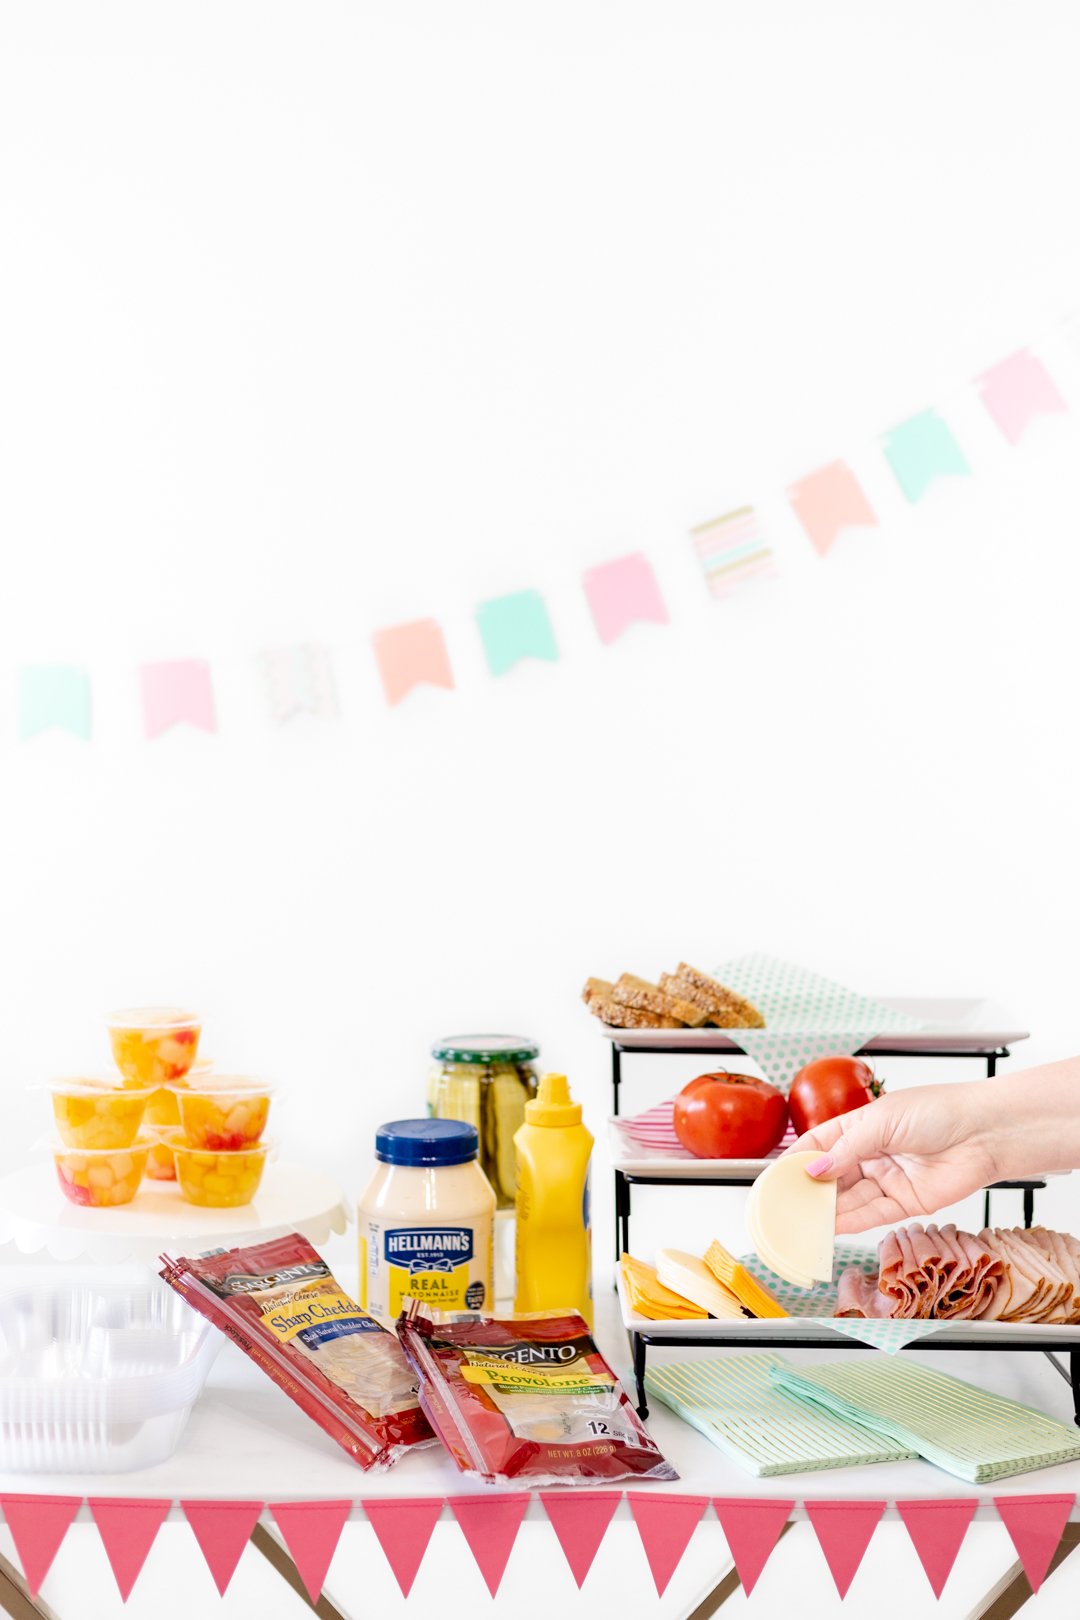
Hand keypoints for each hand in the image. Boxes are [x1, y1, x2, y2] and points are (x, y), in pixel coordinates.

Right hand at [785, 1083, 1002, 1233]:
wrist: (985, 1132)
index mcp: (862, 1125)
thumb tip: (814, 1171)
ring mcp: (888, 1179)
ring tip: (800, 1222)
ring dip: (826, 1211)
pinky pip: (872, 1215)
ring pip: (850, 1199)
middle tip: (784, 1207)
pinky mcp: (906, 1202)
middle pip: (833, 1176)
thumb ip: (846, 1149)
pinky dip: (850, 1222)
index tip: (775, 1177)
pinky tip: (829, 1226)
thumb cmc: (938, 1112)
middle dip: (809, 1191)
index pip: (820, 1144)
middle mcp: (872, 1153)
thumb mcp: (881, 1122)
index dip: (798, 1160)